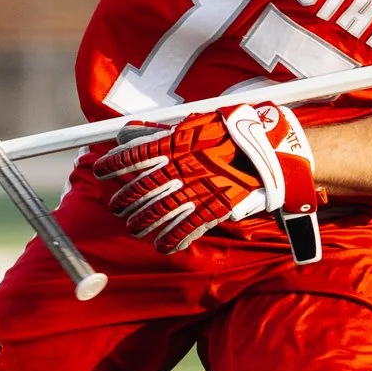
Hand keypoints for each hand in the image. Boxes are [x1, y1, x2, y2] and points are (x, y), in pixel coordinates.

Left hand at [92, 101, 318, 256]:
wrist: (269, 150)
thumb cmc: (230, 134)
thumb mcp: (192, 125)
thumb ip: (158, 133)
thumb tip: (125, 133)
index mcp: (177, 143)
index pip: (135, 155)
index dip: (114, 164)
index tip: (101, 171)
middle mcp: (184, 167)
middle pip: (143, 188)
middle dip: (126, 200)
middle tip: (117, 207)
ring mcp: (199, 189)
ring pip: (161, 211)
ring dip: (144, 222)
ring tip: (135, 228)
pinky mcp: (216, 207)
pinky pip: (188, 227)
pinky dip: (173, 239)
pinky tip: (163, 245)